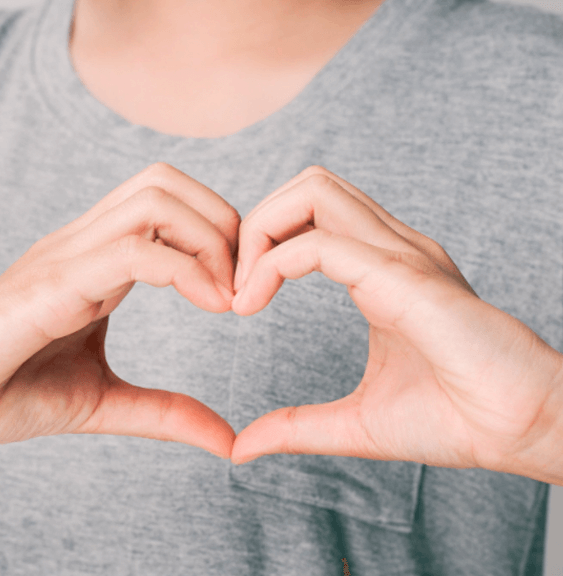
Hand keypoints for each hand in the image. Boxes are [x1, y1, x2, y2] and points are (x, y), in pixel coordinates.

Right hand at [0, 163, 239, 458]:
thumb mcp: (103, 402)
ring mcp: (65, 258)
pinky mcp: (50, 286)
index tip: (242, 292)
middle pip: (166, 181)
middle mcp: (82, 245)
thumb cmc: (3, 392)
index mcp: (94, 261)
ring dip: (211, 241)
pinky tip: (208, 307)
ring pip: (155, 199)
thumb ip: (165, 414)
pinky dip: (185, 270)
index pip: (168, 202)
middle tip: (243, 287)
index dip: (220, 235)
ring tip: (227, 299)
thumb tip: (228, 441)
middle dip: (224, 224)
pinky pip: (131, 251)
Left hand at [230, 167, 562, 483]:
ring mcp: (401, 255)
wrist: (521, 434)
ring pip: (313, 191)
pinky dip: (272, 265)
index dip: (260, 245)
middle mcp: (391, 248)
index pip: (311, 214)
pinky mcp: (405, 277)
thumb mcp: (353, 424)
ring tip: (241, 293)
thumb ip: (295, 427)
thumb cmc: (456, 421)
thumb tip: (242, 448)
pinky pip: (322, 244)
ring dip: (259, 232)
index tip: (237, 303)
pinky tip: (252, 306)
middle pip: (307, 185)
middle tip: (233, 287)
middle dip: (254, 224)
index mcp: (381, 269)